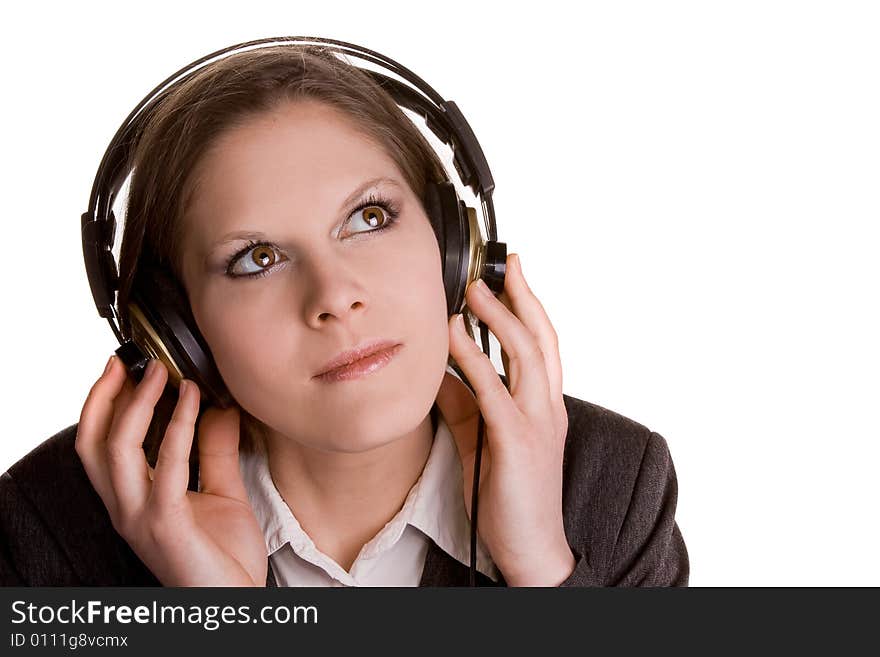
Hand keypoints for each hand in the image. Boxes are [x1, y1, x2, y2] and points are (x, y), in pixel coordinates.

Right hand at [75, 356, 266, 585]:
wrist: (234, 601)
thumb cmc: (224, 556)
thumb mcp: (221, 492)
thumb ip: (215, 451)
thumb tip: (218, 406)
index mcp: (133, 500)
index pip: (100, 446)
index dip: (104, 404)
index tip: (123, 368)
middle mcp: (126, 508)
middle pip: (94, 443)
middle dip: (105, 396)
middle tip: (131, 360)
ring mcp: (141, 517)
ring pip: (118, 450)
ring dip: (139, 403)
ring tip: (163, 371)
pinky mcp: (166, 524)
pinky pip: (166, 465)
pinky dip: (177, 426)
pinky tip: (193, 401)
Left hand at [436, 253, 574, 585]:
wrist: (531, 548)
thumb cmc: (509, 497)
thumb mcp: (482, 440)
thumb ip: (464, 403)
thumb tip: (439, 370)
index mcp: (544, 405)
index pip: (543, 343)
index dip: (528, 305)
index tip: (510, 273)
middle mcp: (547, 407)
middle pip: (542, 337)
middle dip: (521, 296)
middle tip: (499, 264)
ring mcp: (536, 423)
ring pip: (526, 354)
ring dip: (500, 316)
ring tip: (475, 289)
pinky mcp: (515, 442)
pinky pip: (493, 391)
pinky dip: (473, 358)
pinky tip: (454, 335)